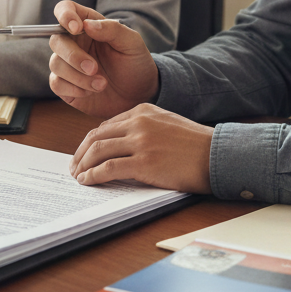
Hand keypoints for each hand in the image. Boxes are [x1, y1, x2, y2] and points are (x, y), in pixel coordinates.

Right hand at [48, 0, 159, 118]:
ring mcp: (68, 64)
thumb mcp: (132, 43)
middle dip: (73, 56)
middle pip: (56, 40)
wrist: (138, 93)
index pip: (65, 9)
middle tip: (94, 68)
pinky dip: (73, 89)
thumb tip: (87, 25)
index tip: (76, 28)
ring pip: (55, 64)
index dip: (65, 15)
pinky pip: (56, 84)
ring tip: (102, 84)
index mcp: (87, 25)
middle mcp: (74, 42)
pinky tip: (90, 92)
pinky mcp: (65, 85)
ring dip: (78, 76)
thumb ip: (112, 29)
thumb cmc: (135, 63)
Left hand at [70, 104, 213, 192]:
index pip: (106, 126)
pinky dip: (94, 175)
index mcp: (142, 110)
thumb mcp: (165, 124)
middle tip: (74, 166)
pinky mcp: (144, 162)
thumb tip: (118, 145)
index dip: (91, 142)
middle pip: (97, 136)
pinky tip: (88, 181)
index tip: (84, 154)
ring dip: (83, 165)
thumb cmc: (194, 144)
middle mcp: (138, 122)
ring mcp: (141, 142)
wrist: (216, 155)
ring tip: (78, 176)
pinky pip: (109, 168)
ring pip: (98, 150)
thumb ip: (142, 128)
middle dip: (81, 153)